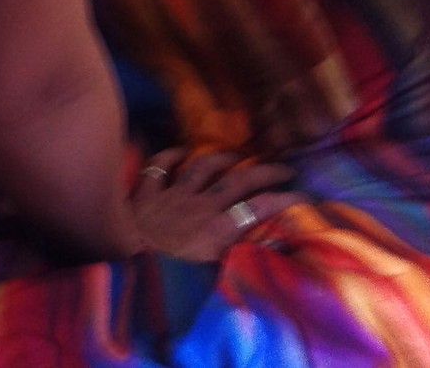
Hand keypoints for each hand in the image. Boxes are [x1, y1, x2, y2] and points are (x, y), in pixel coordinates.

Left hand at [131, 147, 306, 261]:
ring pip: (201, 166)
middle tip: (283, 167)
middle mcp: (200, 206)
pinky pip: (158, 167)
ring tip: (237, 153)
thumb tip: (272, 251)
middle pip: (238, 180)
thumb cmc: (169, 278)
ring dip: (221, 157)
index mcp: (219, 229)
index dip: (286, 199)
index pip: (261, 208)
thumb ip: (240, 260)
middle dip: (264, 171)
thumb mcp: (213, 276)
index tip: (304, 196)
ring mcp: (172, 196)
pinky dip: (168, 156)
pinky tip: (178, 150)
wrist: (125, 263)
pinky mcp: (146, 194)